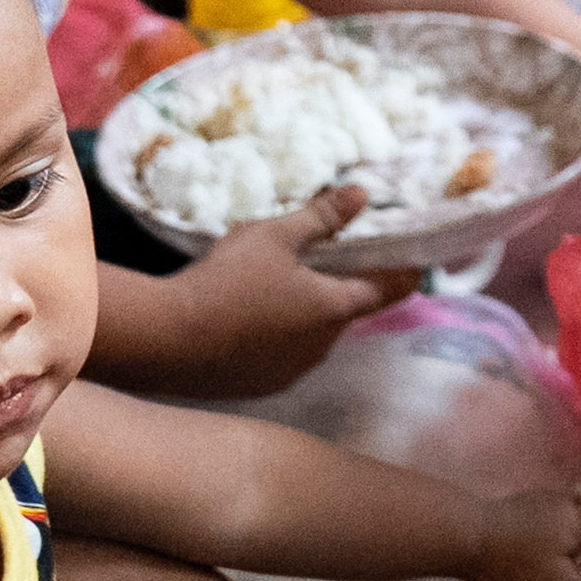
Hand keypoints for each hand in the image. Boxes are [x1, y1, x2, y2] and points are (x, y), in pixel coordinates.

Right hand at [173, 187, 403, 391]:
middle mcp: (321, 347)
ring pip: (310, 334)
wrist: (166, 340)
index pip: (387, 290)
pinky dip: (274, 335)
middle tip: (316, 259)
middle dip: (336, 286)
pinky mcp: (260, 386)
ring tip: (268, 285)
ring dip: (302, 312)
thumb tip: (362, 194)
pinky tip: (244, 317)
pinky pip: (280, 354)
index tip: (414, 262)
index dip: (402, 273)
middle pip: (343, 311)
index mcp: (333, 309)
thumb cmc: (227, 282)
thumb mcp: (274, 236)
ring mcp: (290, 372)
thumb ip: (321, 217)